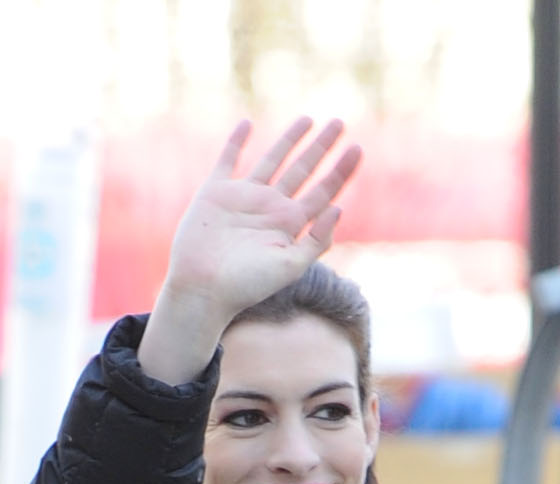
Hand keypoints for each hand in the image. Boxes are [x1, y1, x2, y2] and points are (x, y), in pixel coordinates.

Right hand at [138, 117, 362, 385]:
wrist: (202, 288)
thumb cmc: (246, 284)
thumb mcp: (290, 267)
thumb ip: (316, 241)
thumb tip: (339, 208)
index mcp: (289, 225)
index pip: (322, 192)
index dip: (341, 171)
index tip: (357, 148)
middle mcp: (270, 208)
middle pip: (303, 170)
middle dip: (322, 147)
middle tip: (340, 123)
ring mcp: (243, 198)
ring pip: (272, 160)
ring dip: (290, 139)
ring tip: (309, 119)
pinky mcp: (215, 192)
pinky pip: (228, 160)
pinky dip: (235, 142)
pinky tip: (247, 124)